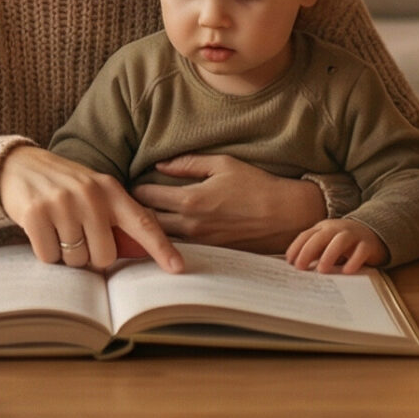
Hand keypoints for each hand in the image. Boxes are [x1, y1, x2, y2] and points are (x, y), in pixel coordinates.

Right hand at [0, 146, 182, 273]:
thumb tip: (140, 252)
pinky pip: (50, 257)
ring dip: (66, 254)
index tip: (178, 268)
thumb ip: (115, 219)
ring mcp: (62, 203)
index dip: (161, 248)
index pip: (142, 223)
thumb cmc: (62, 185)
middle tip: (76, 235)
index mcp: (109, 189)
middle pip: (104, 256)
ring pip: (76, 260)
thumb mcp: (93, 192)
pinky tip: (40, 230)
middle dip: (90, 256)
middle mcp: (89, 195)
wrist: (18, 165)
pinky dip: (45, 252)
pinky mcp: (36, 214)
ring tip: (57, 228)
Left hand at [131, 154, 325, 251]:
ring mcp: (200, 243)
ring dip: (151, 228)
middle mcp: (191, 224)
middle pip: (147, 221)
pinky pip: (180, 248)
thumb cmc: (256, 185)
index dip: (135, 189)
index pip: (146, 196)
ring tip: (146, 218)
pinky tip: (168, 232)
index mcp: (190, 199)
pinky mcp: (210, 253)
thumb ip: (188, 163)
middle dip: (137, 211)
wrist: (285, 215)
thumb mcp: (223, 164)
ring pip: (161, 238)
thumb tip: (160, 164)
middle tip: (133, 203)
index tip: (133, 184)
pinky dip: (169, 240)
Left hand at [285, 218, 386, 273]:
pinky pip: (361, 251)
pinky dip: (354, 260)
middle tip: (300, 267)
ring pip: (340, 241)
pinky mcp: (368, 244)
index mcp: (323, 228)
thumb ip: (313, 251)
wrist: (374, 233)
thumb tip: (295, 265)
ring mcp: (353, 235)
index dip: (296, 247)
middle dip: (308, 251)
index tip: (289, 262)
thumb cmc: (344, 243)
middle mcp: (337, 229)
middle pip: (320, 237)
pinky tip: (347, 271)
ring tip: (321, 270)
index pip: (307, 235)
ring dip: (329, 255)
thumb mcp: (327, 244)